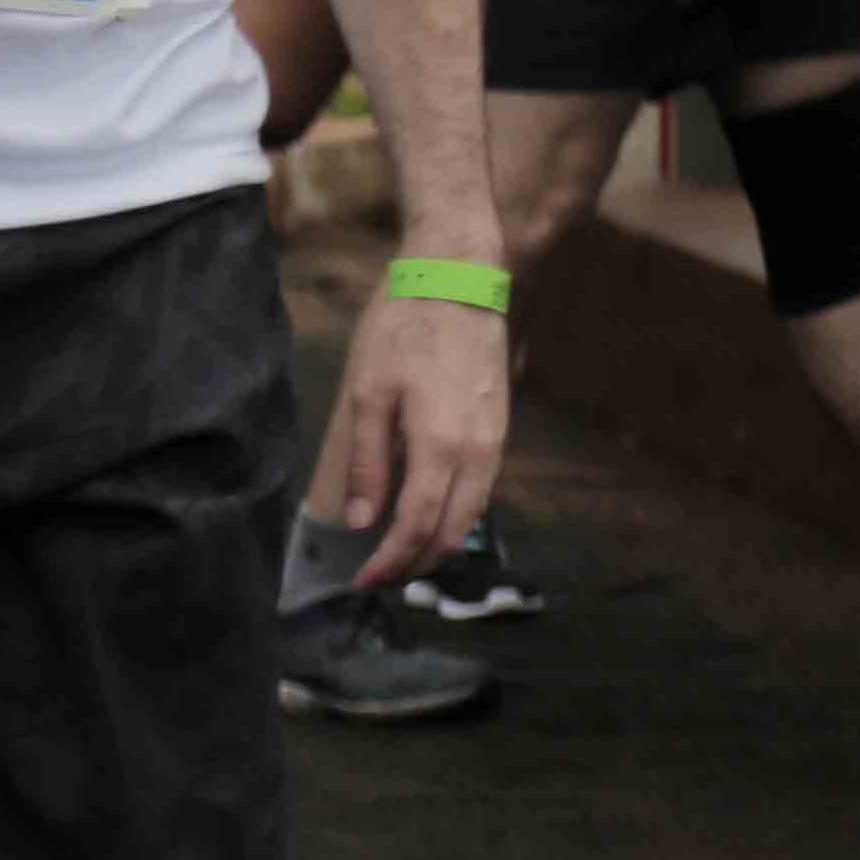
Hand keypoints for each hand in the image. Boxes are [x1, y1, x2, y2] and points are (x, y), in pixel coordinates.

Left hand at [325, 287, 510, 588]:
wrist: (458, 279)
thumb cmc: (405, 329)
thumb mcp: (368, 393)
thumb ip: (367, 462)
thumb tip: (360, 521)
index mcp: (441, 446)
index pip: (416, 527)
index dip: (389, 562)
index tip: (361, 581)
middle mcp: (478, 453)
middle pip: (451, 533)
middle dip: (414, 564)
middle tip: (378, 577)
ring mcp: (495, 442)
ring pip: (471, 515)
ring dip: (437, 544)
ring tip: (399, 556)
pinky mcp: (499, 429)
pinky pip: (480, 489)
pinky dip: (454, 515)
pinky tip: (426, 515)